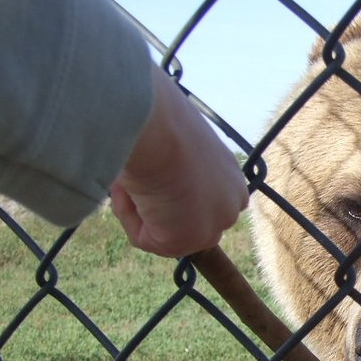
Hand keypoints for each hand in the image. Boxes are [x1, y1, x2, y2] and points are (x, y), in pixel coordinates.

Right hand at [109, 62, 247, 256]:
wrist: (158, 124)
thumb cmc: (163, 119)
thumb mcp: (179, 141)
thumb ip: (177, 162)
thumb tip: (154, 174)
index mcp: (232, 178)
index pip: (206, 200)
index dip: (172, 191)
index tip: (152, 172)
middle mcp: (230, 205)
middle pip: (185, 221)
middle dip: (156, 206)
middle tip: (138, 176)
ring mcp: (211, 227)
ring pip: (161, 229)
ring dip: (139, 204)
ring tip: (137, 173)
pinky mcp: (183, 242)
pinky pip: (142, 238)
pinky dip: (127, 213)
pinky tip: (134, 187)